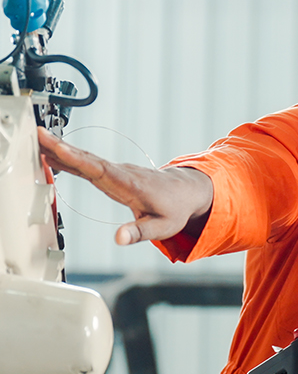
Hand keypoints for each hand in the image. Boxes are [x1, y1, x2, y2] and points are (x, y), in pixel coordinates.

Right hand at [38, 127, 213, 244]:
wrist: (185, 192)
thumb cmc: (175, 210)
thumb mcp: (162, 227)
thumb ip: (139, 233)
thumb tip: (119, 238)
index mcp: (130, 184)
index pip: (100, 170)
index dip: (79, 160)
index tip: (59, 149)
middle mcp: (121, 173)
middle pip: (87, 159)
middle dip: (62, 148)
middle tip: (38, 135)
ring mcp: (116, 171)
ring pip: (85, 159)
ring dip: (61, 150)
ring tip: (36, 140)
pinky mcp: (112, 173)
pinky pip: (87, 164)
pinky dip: (69, 158)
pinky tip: (52, 155)